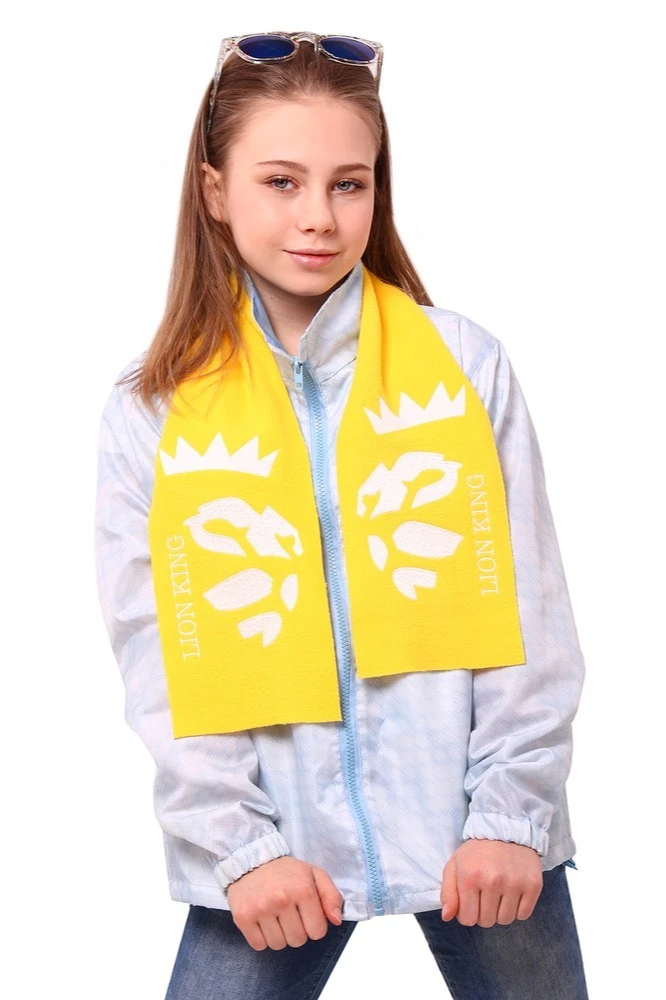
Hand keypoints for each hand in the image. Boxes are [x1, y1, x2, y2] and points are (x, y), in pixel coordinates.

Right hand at [227, 855, 343, 949]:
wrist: (251, 860)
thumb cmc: (285, 871)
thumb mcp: (314, 874)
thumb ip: (331, 895)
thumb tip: (336, 920)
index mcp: (303, 889)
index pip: (318, 932)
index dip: (314, 925)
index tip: (305, 913)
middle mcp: (282, 899)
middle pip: (298, 940)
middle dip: (296, 931)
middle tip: (288, 913)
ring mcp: (261, 909)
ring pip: (278, 945)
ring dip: (279, 935)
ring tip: (274, 916)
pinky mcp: (243, 917)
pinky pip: (259, 945)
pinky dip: (261, 938)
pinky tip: (262, 921)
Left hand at [440, 839, 542, 926]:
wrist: (506, 829)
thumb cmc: (478, 851)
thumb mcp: (455, 865)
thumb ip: (448, 892)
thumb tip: (446, 917)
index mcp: (470, 877)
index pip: (468, 919)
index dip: (468, 913)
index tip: (471, 901)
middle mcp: (492, 881)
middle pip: (487, 922)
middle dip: (484, 912)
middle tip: (486, 894)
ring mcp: (514, 883)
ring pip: (505, 920)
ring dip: (501, 911)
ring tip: (499, 893)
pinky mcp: (533, 885)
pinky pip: (523, 915)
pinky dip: (518, 909)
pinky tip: (513, 893)